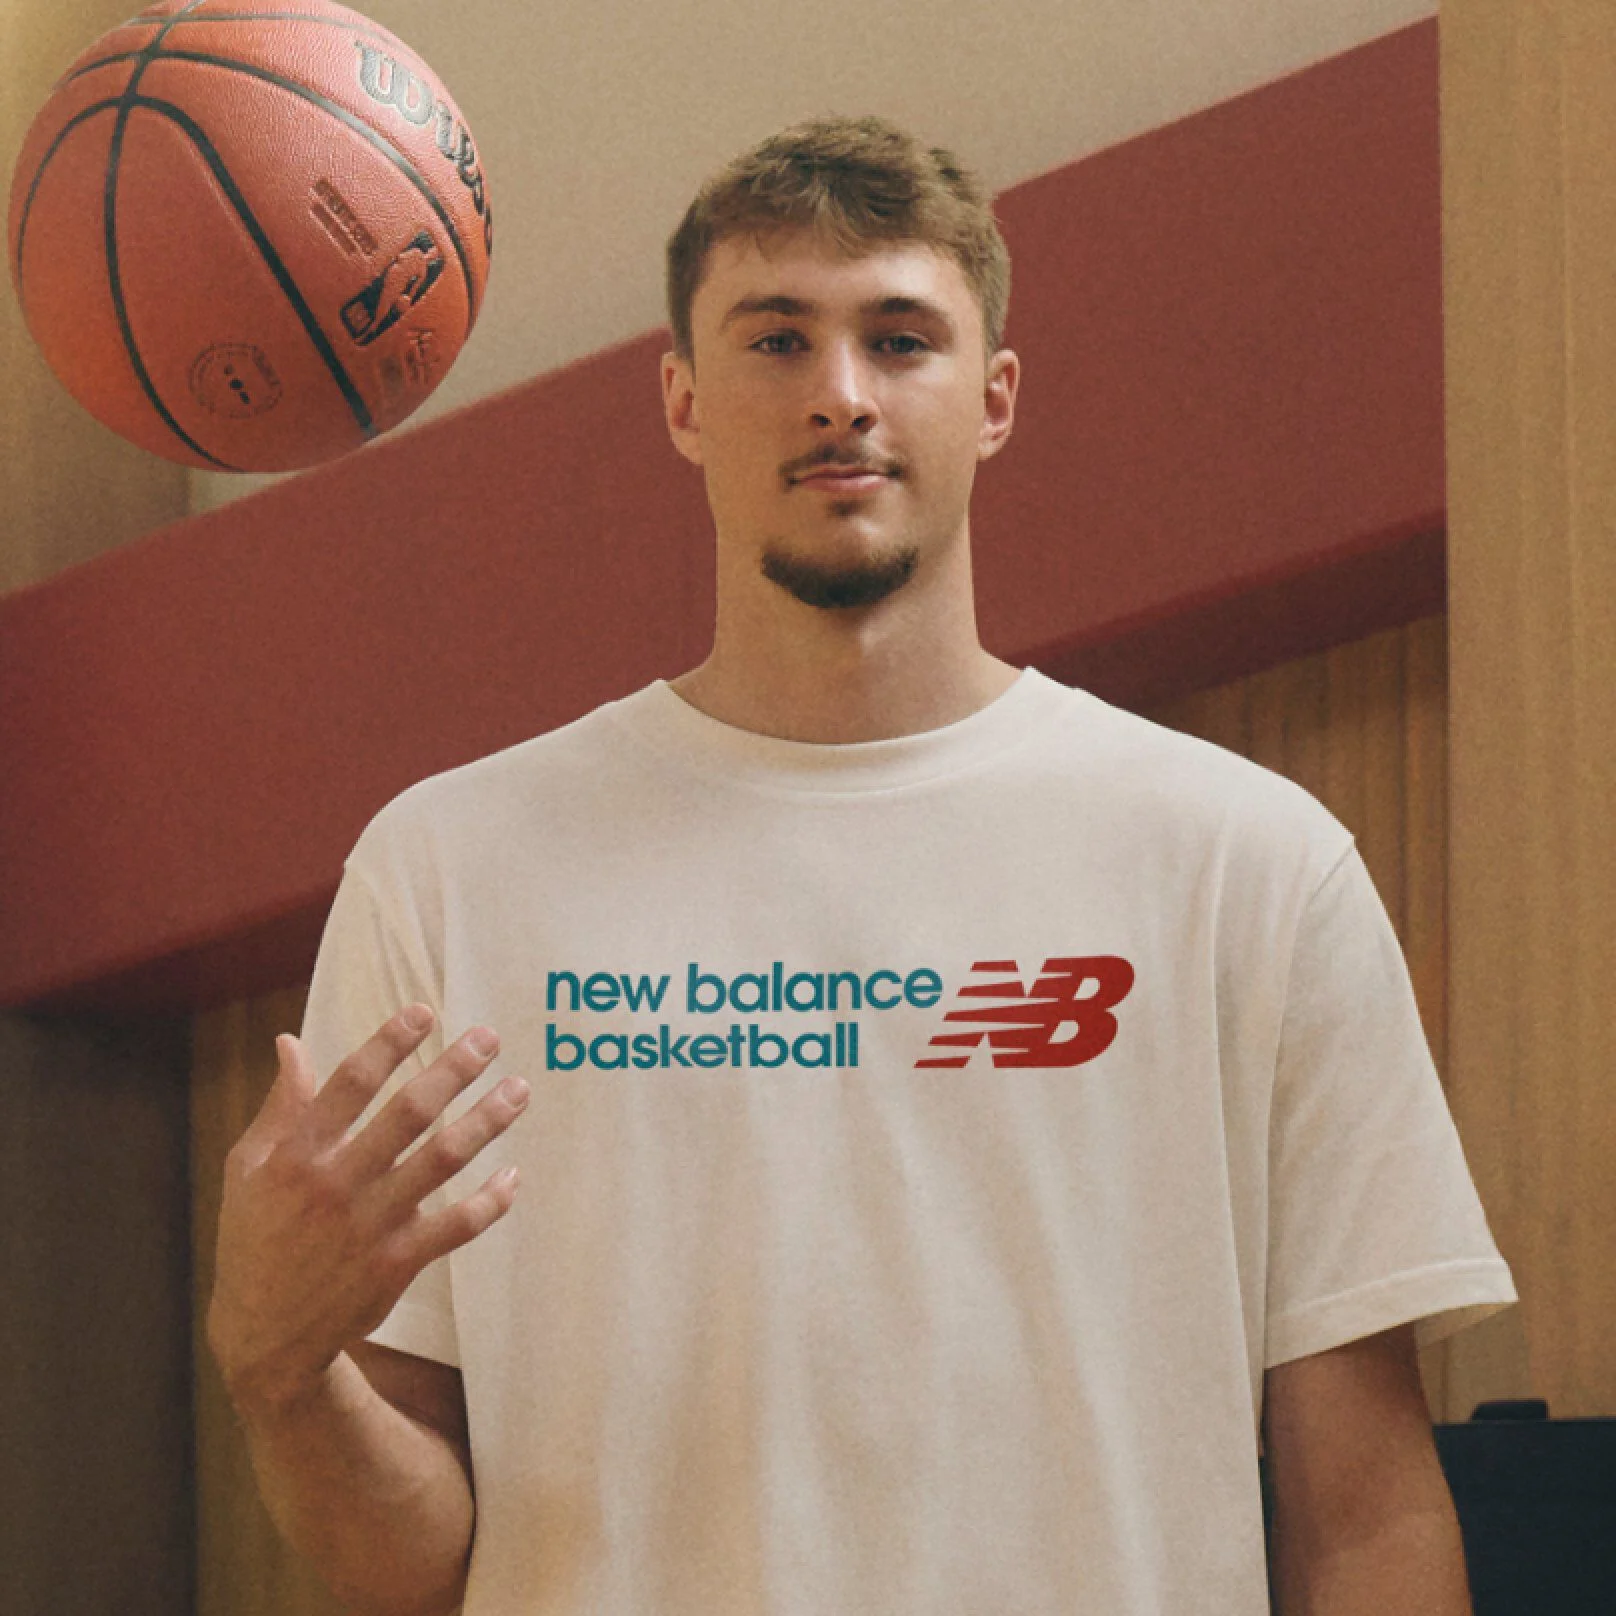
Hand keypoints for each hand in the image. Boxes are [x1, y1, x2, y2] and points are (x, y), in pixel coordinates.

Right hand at [206, 1006, 527, 1416]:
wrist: (266, 1336)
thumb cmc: (256, 1237)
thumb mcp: (247, 1169)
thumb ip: (279, 1106)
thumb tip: (290, 1041)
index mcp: (298, 1153)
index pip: (350, 1084)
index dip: (388, 1044)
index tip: (424, 1012)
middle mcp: (338, 1183)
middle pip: (407, 1114)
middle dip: (452, 1070)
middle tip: (489, 1038)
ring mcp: (371, 1224)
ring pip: (441, 1161)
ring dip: (486, 1122)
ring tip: (519, 1089)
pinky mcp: (397, 1263)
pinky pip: (456, 1226)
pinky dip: (490, 1201)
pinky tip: (513, 1175)